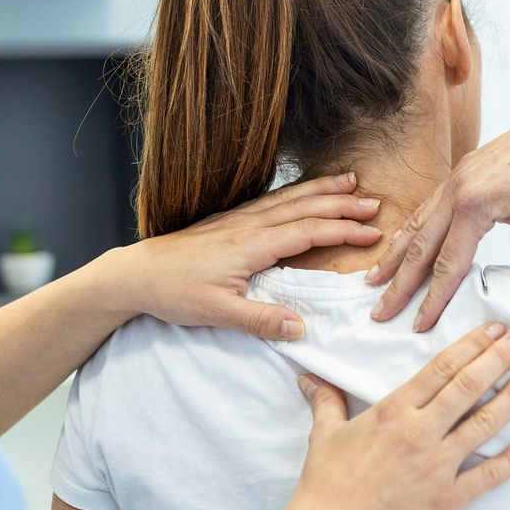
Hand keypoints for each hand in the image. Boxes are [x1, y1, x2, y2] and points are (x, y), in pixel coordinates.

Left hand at [122, 172, 382, 339]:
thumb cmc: (173, 292)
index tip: (372, 231)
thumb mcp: (217, 313)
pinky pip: (270, 201)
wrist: (134, 274)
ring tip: (349, 181)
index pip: (307, 232)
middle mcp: (247, 225)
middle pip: (304, 207)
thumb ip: (261, 321)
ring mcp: (236, 220)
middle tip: (374, 201)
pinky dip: (295, 193)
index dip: (343, 230)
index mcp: (251, 245)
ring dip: (321, 190)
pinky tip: (302, 192)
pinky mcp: (227, 222)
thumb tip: (301, 328)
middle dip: (341, 202)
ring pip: (288, 198)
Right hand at [289, 323, 509, 509]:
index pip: (441, 368)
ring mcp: (437, 466)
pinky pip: (487, 477)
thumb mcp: (325, 434)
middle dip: (499, 360)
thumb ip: (327, 401)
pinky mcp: (447, 499)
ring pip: (483, 424)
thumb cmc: (326, 484)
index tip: (495, 330)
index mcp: (393, 412)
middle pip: (468, 387)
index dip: (471, 345)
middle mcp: (420, 432)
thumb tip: (311, 378)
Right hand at [366, 89, 509, 329]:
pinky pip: (427, 206)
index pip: (448, 265)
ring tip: (374, 279)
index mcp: (476, 206)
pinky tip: (404, 242)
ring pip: (417, 223)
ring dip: (395, 255)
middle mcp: (456, 192)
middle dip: (398, 283)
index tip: (418, 326)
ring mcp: (454, 179)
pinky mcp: (460, 172)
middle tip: (378, 312)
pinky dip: (411, 229)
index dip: (433, 300)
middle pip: (420, 247)